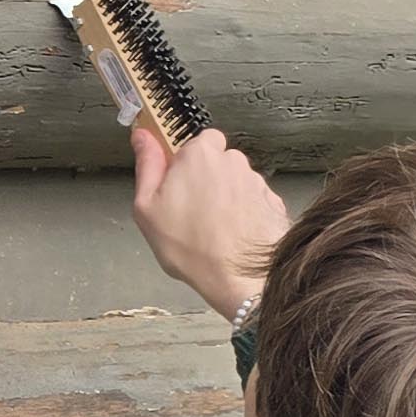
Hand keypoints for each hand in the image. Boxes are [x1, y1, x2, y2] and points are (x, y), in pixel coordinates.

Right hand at [131, 125, 289, 317]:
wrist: (240, 277)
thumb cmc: (192, 247)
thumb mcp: (147, 207)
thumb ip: (147, 165)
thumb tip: (143, 138)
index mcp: (200, 154)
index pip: (194, 141)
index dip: (184, 163)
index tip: (175, 183)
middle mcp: (233, 161)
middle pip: (216, 162)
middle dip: (205, 181)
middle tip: (190, 211)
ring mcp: (256, 181)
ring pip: (235, 182)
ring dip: (226, 199)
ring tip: (212, 229)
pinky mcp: (272, 202)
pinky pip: (252, 202)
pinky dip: (243, 214)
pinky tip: (231, 235)